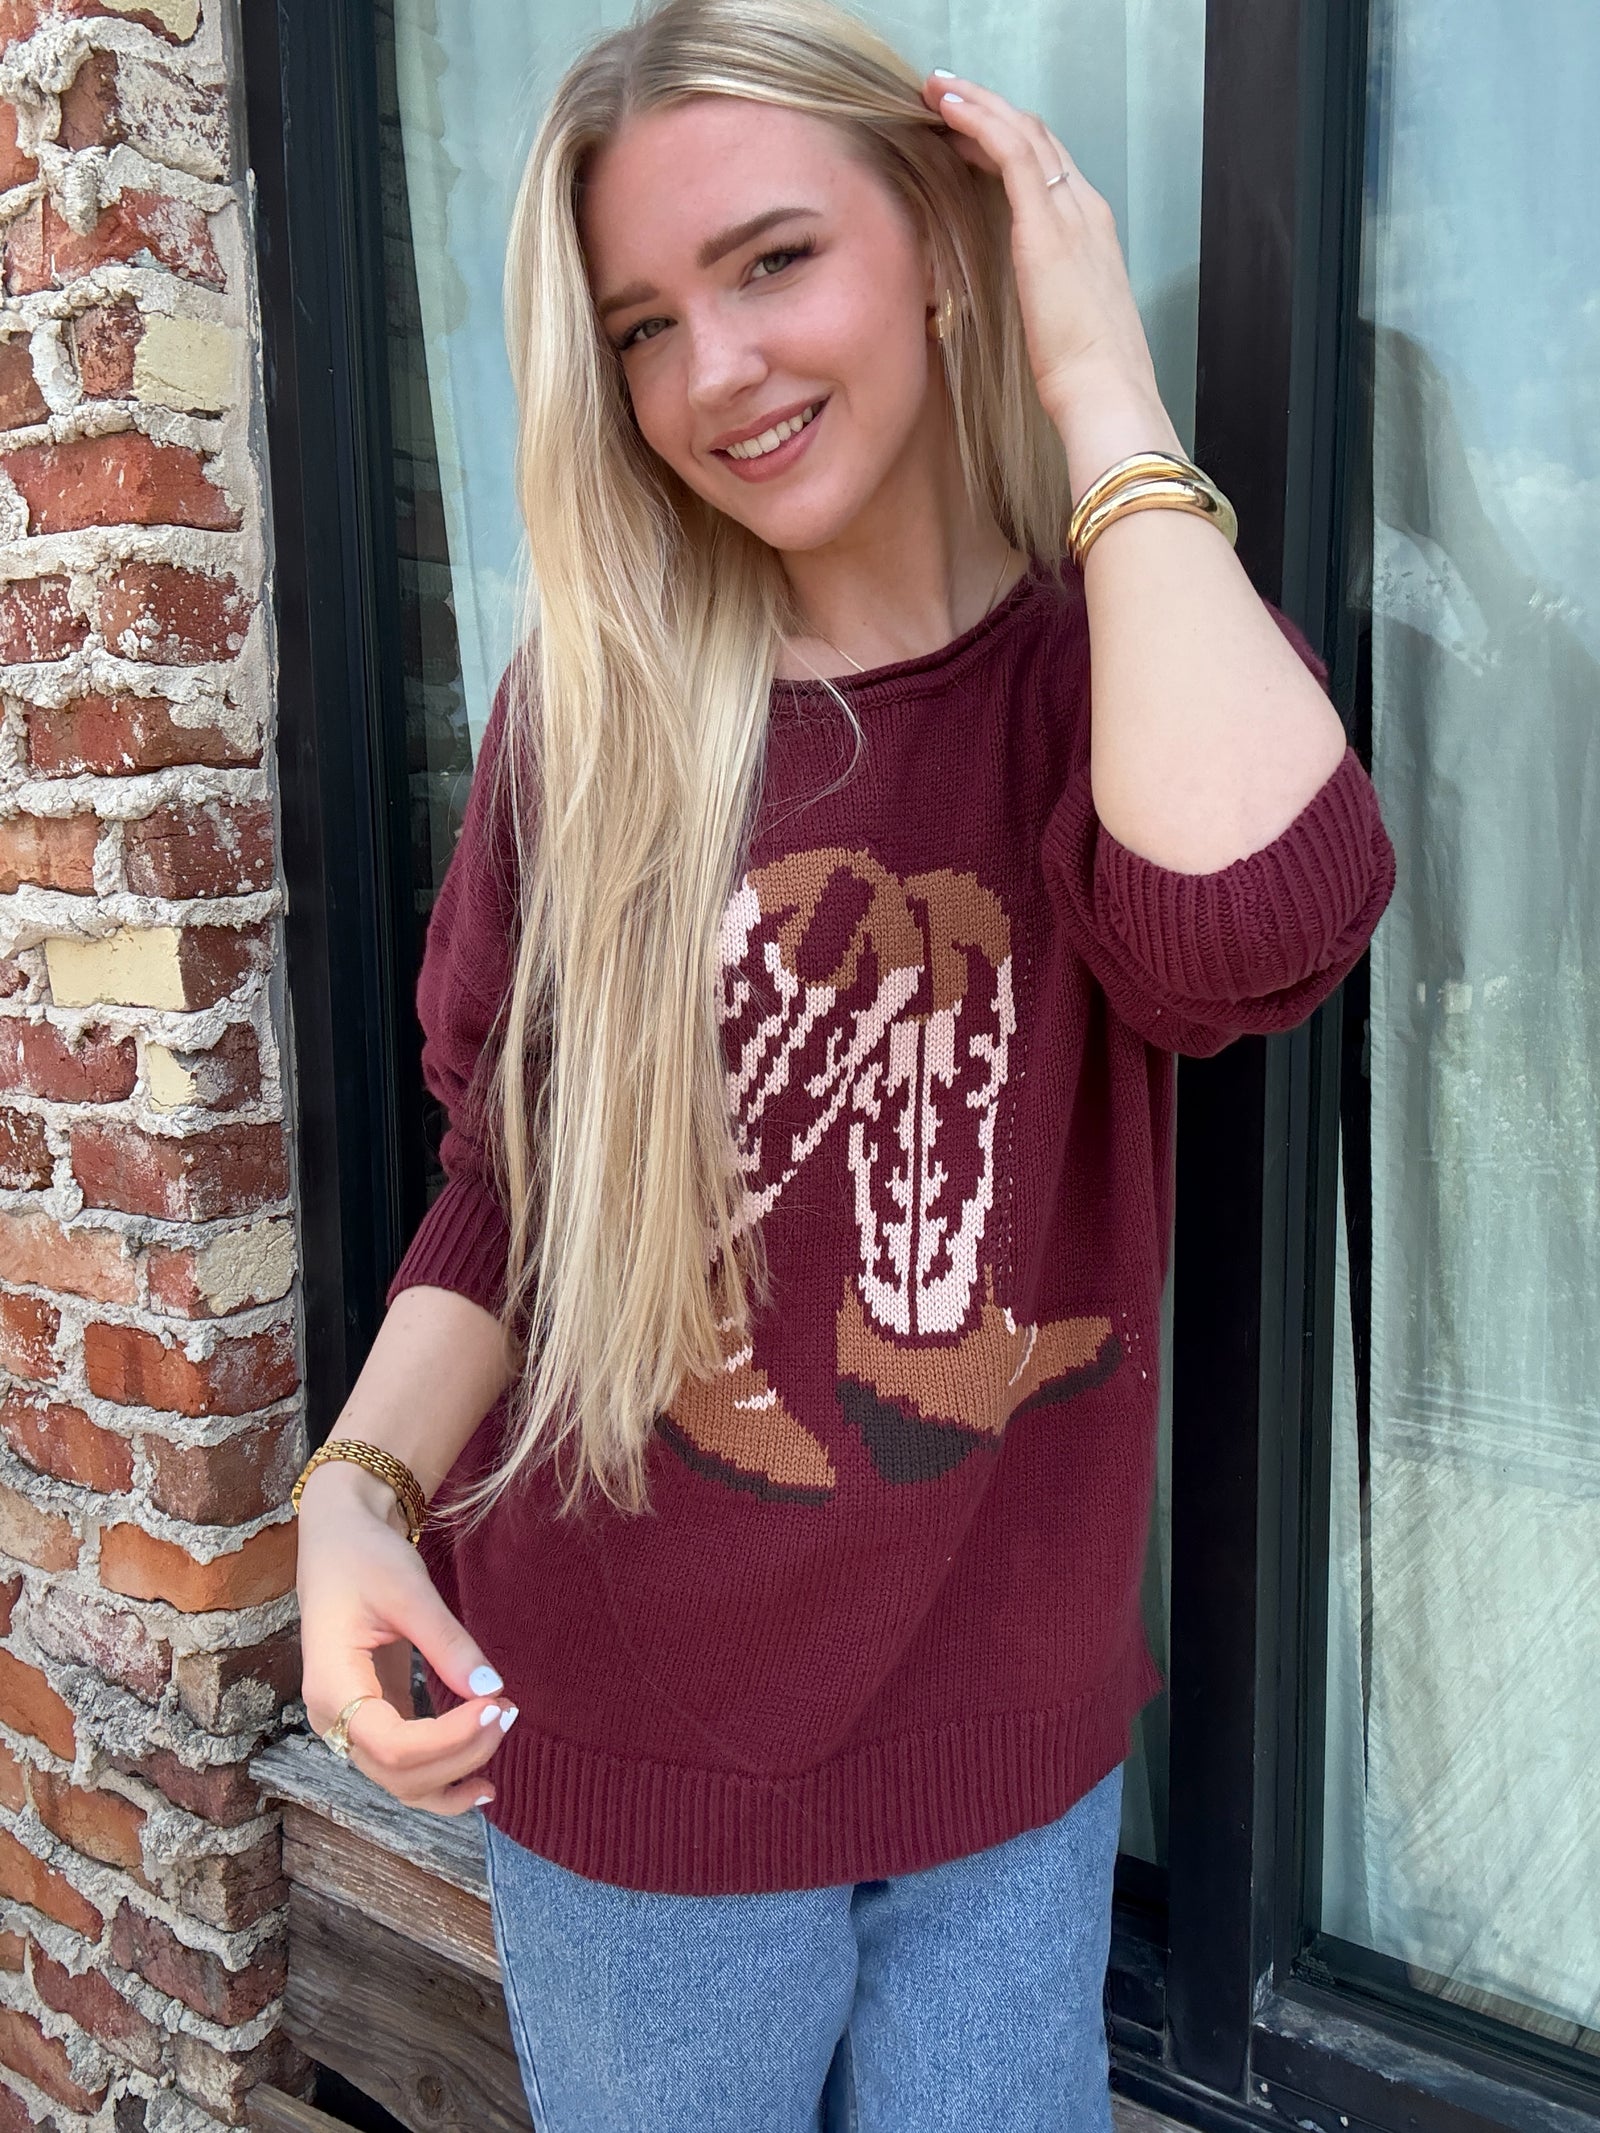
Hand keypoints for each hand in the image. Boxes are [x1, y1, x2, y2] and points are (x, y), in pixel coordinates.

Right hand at [295, 1461, 514, 1816]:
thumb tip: (492, 1689)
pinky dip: (442, 1776)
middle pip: (399, 1774)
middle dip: (460, 1756)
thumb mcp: (408, 1590)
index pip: (393, 1746)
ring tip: (502, 1733)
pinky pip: (405, 1766)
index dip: (450, 1740)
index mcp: (332, 1687)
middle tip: (509, 1711)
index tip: (498, 1705)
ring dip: (454, 1773)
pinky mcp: (374, 1717)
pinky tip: (480, 1780)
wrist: (337, 1540)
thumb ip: (447, 1643)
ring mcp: (350, 1724)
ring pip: (402, 1782)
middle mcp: (333, 1719)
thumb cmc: (364, 1557)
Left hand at [921, 71, 1168, 437]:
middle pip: (1037, 138)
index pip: (1048, 166)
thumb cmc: (1085, 377)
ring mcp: (1070, 212)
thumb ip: (1044, 297)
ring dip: (978, 102)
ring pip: (1023, 132)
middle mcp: (1085, 210)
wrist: (1107, 392)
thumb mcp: (1062, 325)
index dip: (1007, 140)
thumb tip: (1022, 304)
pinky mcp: (1046, 225)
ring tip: (938, 88)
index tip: (966, 132)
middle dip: (990, 109)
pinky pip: (1011, 151)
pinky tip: (948, 109)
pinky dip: (978, 121)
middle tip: (945, 94)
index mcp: (1091, 234)